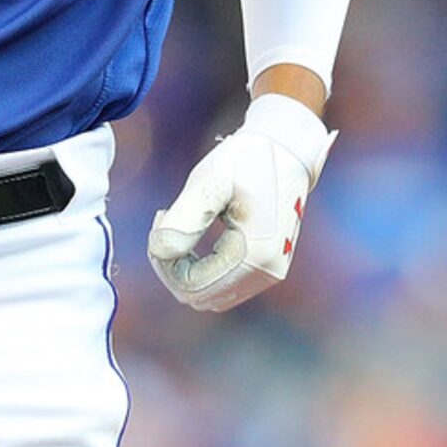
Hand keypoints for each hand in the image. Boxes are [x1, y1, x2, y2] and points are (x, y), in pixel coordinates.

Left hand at [146, 92, 336, 311]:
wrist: (286, 149)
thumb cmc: (247, 159)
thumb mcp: (210, 181)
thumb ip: (184, 219)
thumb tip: (160, 252)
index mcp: (255, 256)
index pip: (190, 286)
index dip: (164, 260)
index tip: (161, 216)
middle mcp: (267, 273)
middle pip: (197, 296)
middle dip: (171, 263)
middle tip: (164, 219)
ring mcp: (269, 273)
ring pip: (208, 294)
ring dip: (184, 266)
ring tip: (178, 222)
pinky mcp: (265, 266)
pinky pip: (221, 283)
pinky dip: (200, 265)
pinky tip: (193, 232)